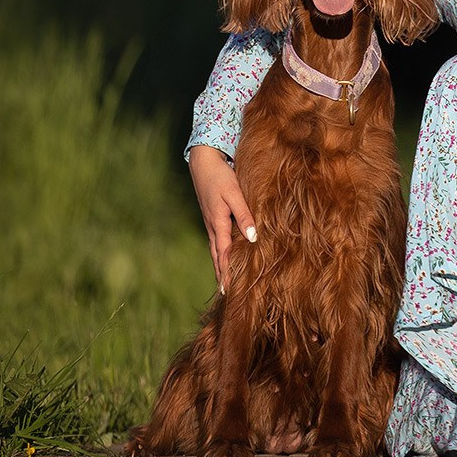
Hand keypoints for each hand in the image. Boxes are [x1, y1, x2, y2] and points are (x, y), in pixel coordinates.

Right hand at [189, 144, 256, 292]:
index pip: (223, 256)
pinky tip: (224, 256)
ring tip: (224, 282)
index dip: (227, 274)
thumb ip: (244, 215)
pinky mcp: (213, 217)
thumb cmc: (221, 176)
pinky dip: (220, 253)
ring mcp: (211, 223)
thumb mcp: (234, 194)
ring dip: (220, 266)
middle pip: (217, 257)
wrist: (204, 161)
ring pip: (216, 250)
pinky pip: (217, 240)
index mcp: (218, 225)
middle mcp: (213, 227)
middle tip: (226, 295)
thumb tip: (253, 238)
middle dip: (222, 276)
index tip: (230, 292)